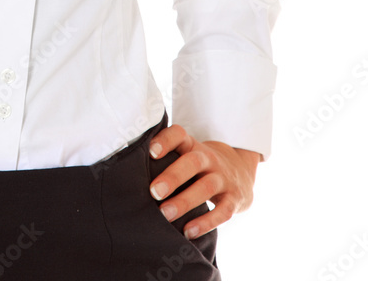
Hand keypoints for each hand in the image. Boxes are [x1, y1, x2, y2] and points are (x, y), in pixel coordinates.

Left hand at [147, 123, 260, 238]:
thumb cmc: (198, 165)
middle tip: (153, 191)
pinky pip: (223, 211)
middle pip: (192, 162)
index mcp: (192, 145)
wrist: (240, 171)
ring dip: (185, 201)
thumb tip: (127, 171)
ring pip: (206, 187)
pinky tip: (188, 232)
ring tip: (165, 215)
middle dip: (172, 177)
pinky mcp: (234, 199)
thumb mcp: (186, 154)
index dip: (165, 140)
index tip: (150, 152)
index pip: (179, 134)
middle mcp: (208, 159)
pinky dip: (206, 222)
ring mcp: (223, 178)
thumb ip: (165, 158)